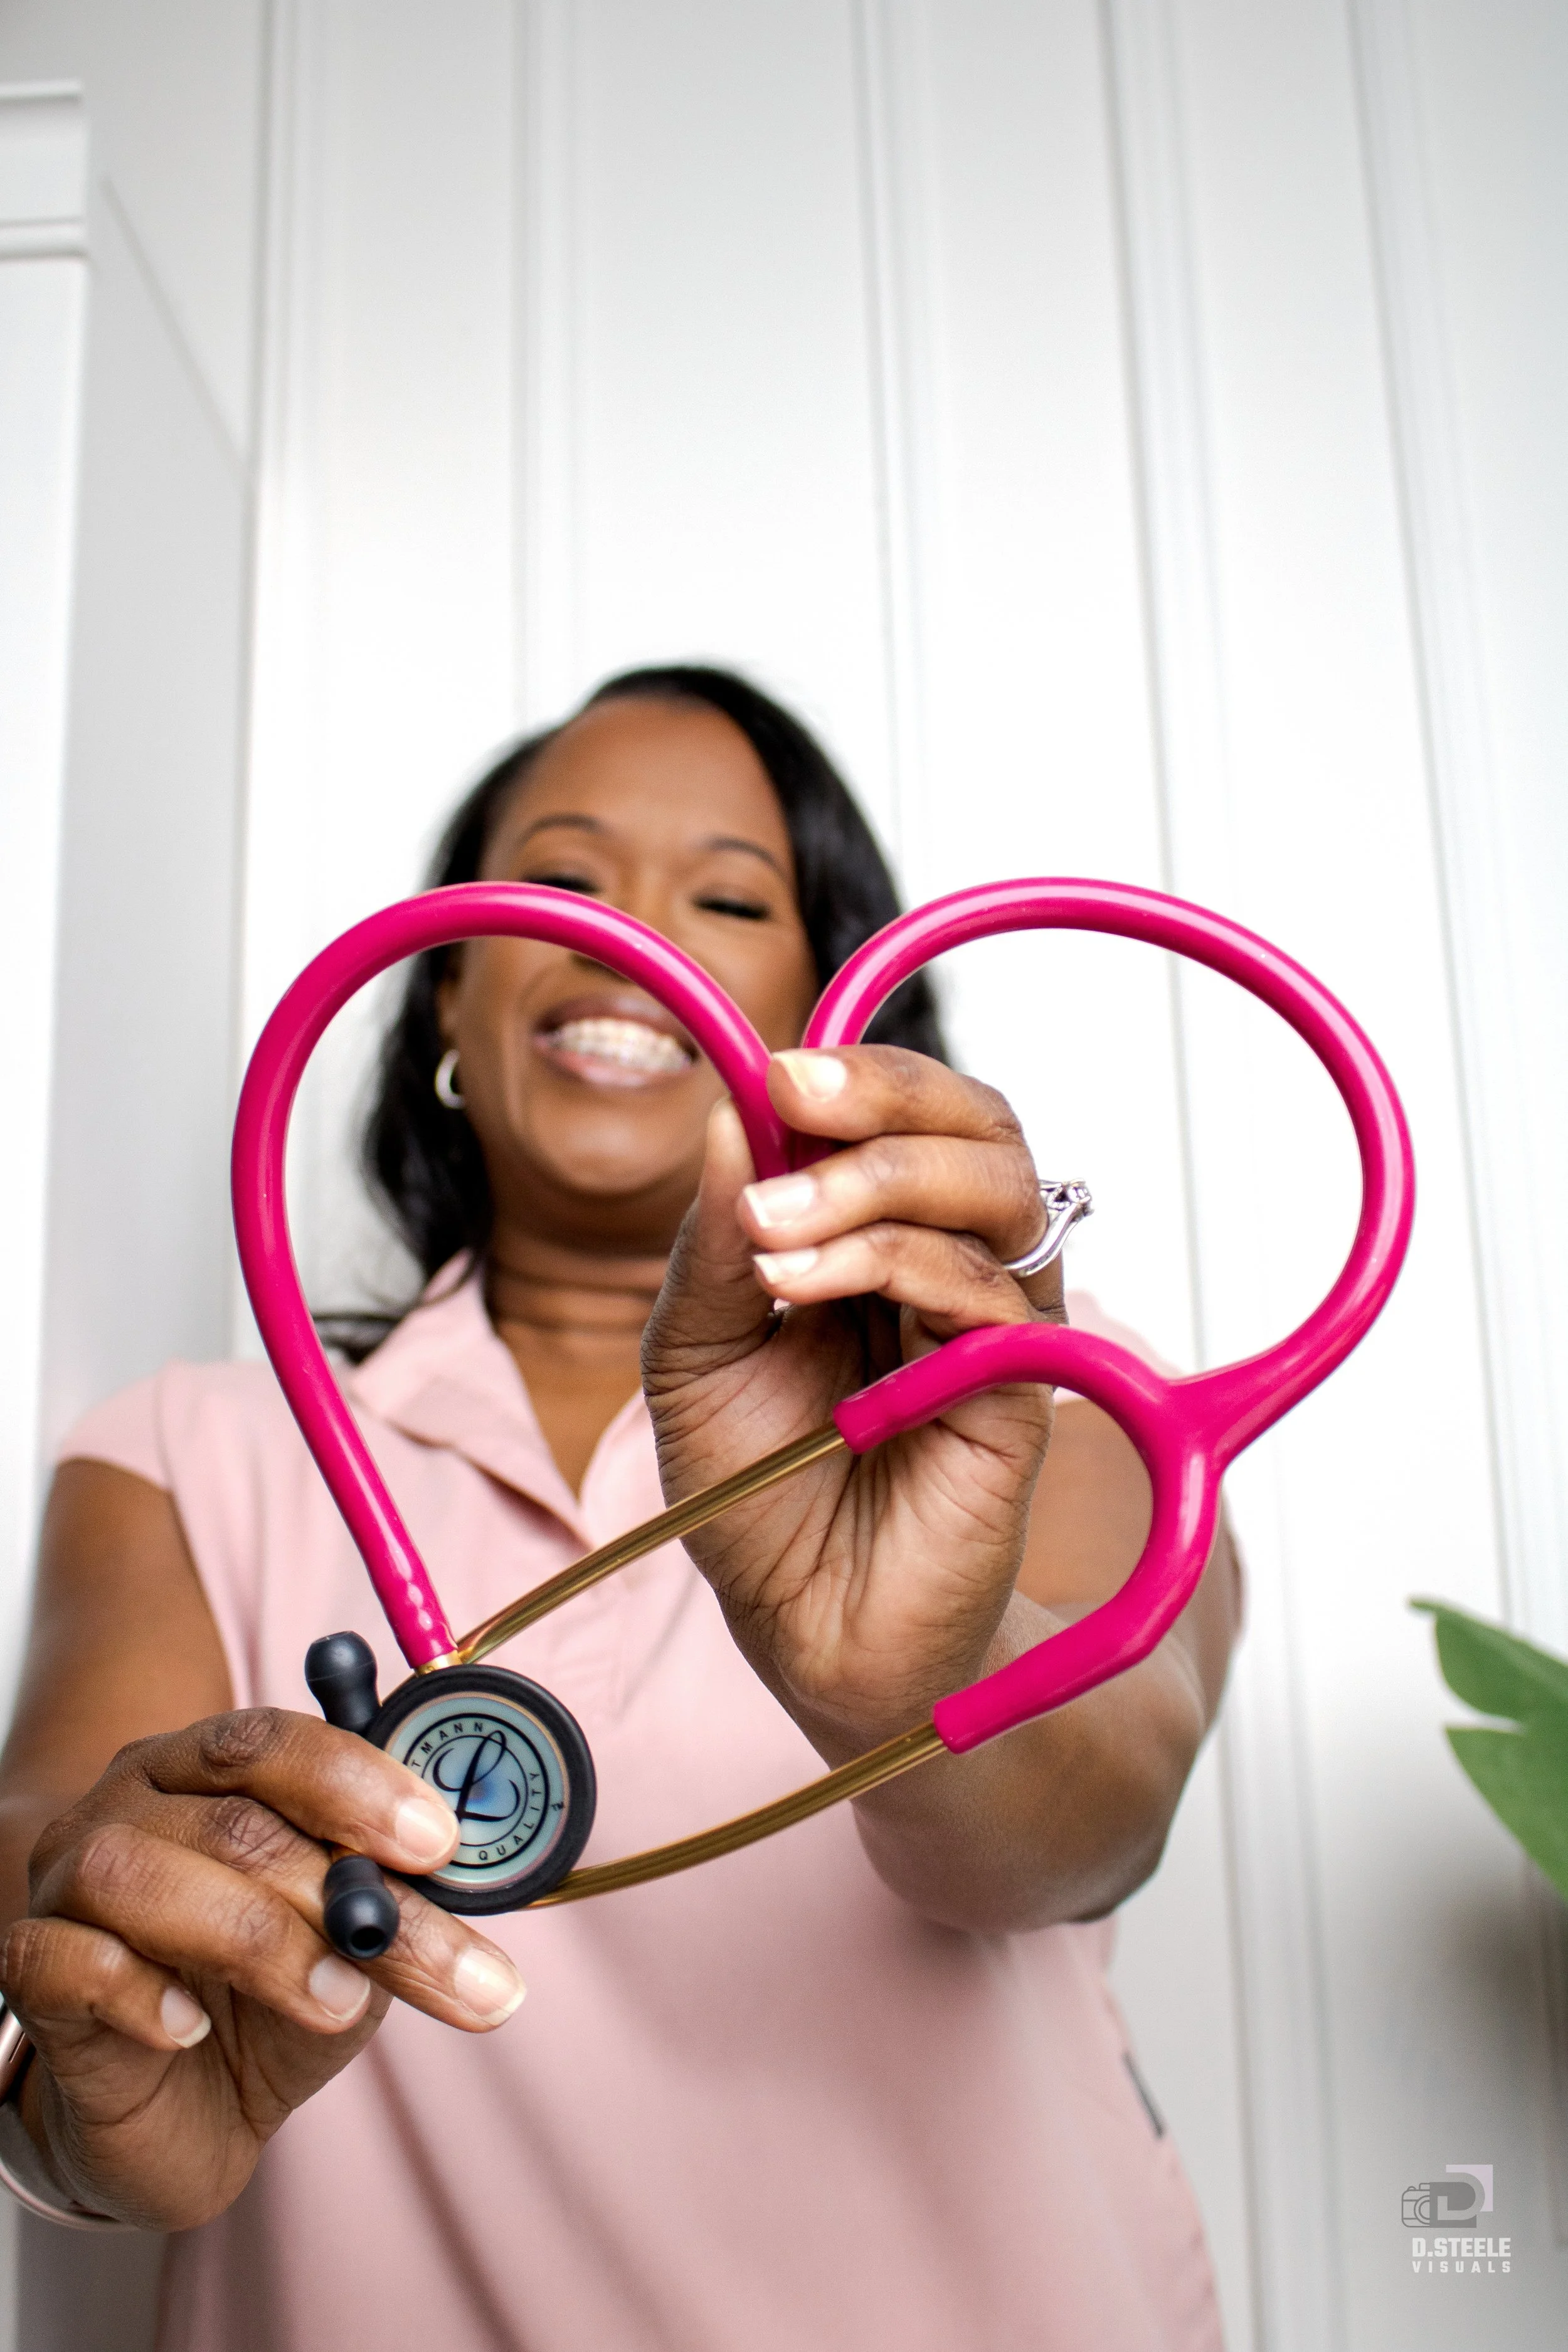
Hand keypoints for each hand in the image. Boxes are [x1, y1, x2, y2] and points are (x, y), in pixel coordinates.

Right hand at [0, 1710, 524, 2229]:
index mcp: (206, 1768)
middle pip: (230, 1819)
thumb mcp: (355, 1948)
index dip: (356, 1783)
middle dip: (343, 1893)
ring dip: (257, 1940)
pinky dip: (137, 1991)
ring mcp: (64, 1881)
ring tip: (333, 2003)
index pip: (269, 1739)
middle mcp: (129, 1803)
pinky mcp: (30, 1970)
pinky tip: (191, 2028)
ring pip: (138, 1875)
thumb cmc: (271, 2003)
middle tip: (425, 1955)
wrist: (185, 2117)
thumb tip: (462, 1867)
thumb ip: (392, 1899)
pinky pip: (64, 1958)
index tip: (438, 1843)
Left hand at [643, 1046, 1058, 1760]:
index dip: (855, 1074)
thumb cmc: (755, 1493)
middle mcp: (953, 1264)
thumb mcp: (693, 1354)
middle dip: (885, 1094)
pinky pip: (990, 1289)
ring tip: (771, 1233)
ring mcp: (995, 1324)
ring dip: (877, 1180)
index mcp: (881, 1235)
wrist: (801, 1630)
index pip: (908, 1112)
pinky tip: (801, 1291)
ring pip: (997, 1188)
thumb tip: (731, 1112)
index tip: (770, 1070)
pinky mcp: (1022, 1391)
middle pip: (979, 1124)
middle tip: (791, 1098)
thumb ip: (712, 1242)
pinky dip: (894, 1262)